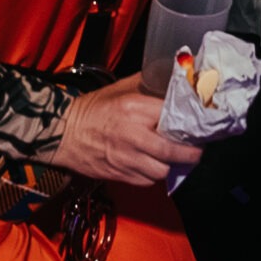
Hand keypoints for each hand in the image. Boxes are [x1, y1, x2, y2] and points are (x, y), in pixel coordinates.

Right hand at [47, 73, 201, 187]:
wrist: (63, 134)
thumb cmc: (93, 109)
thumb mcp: (120, 89)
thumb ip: (147, 85)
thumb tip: (173, 80)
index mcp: (134, 109)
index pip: (172, 117)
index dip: (188, 123)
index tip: (197, 126)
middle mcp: (133, 135)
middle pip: (172, 151)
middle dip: (191, 153)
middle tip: (197, 151)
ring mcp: (126, 158)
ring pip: (162, 170)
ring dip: (171, 166)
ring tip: (174, 159)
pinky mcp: (119, 175)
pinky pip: (147, 181)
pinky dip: (154, 175)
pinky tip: (154, 165)